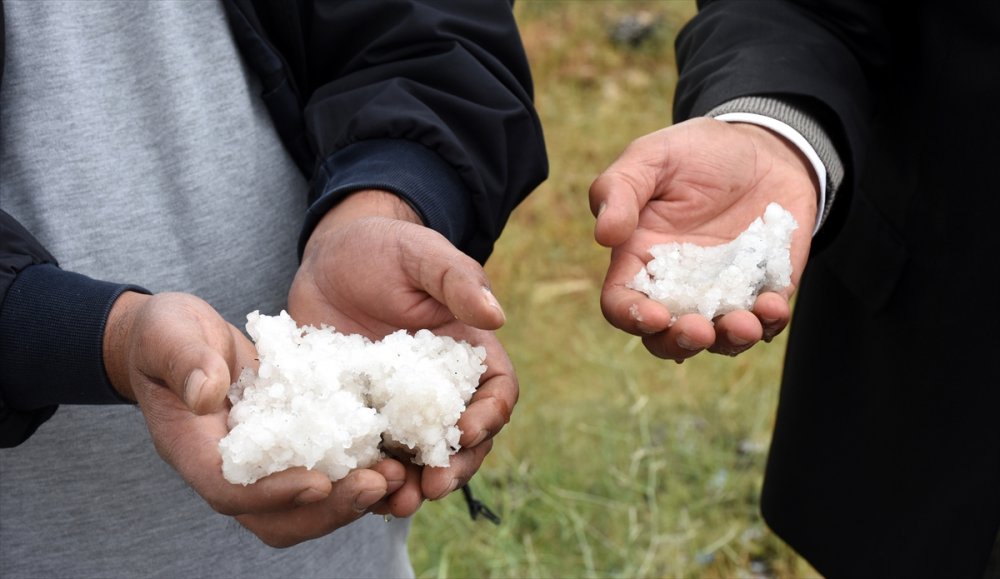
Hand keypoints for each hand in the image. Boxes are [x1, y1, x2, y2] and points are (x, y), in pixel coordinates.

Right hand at [103, 291, 401, 547]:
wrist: (182, 340)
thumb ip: (184, 360)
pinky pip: (327, 473)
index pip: (229, 492)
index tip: (318, 481)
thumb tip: (206, 392)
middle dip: (328, 510)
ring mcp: (265, 464)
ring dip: (352, 499)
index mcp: (194, 450)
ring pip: (308, 506)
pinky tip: (398, 453)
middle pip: (276, 517)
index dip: (273, 494)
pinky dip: (360, 471)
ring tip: (396, 474)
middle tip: (377, 484)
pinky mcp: (293, 446)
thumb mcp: (168, 334)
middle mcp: (231, 469)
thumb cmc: (167, 336)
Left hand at [289, 190, 515, 517]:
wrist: (327, 259)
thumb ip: (458, 281)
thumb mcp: (423, 256)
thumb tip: (496, 314)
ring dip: (412, 485)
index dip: (489, 417)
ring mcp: (398, 408)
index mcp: (469, 354)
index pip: (496, 394)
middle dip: (454, 468)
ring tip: (396, 502)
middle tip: (433, 486)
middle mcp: (439, 389)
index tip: (467, 431)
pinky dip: (366, 476)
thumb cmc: (385, 249)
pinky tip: (354, 489)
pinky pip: (369, 455)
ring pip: (417, 459)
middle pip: (463, 442)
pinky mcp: (358, 417)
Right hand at [589, 117, 817, 360]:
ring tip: (745, 324)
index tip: (654, 315)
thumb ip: (619, 189)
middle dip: (679, 343)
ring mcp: (722, 293)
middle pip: (665, 337)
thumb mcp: (652, 156)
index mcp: (639, 259)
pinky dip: (769, 323)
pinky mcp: (764, 290)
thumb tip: (604, 235)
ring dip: (729, 342)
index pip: (621, 302)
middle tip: (699, 330)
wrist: (763, 147)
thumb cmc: (696, 152)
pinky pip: (765, 321)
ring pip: (717, 340)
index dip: (631, 317)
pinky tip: (773, 304)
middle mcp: (677, 286)